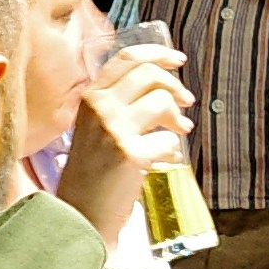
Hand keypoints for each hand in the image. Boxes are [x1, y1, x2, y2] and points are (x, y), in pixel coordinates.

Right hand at [56, 34, 191, 234]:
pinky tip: (164, 160)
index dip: (158, 54)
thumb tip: (162, 87)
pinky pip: (168, 140)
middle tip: (186, 101)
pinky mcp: (130, 154)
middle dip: (175, 85)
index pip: (126, 57)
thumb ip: (118, 104)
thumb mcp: (94, 128)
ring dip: (178, 117)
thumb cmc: (92, 174)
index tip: (177, 59)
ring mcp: (114, 130)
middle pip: (148, 73)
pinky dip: (172, 150)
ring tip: (180, 132)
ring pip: (162, 101)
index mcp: (90, 98)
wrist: (81, 213)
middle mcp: (99, 108)